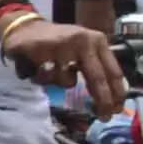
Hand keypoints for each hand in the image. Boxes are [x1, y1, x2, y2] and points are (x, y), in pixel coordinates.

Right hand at [0, 15, 122, 111]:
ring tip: (51, 72)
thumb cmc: (58, 42)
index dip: (117, 93)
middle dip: (102, 100)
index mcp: (96, 41)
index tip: (118, 109)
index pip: (113, 70)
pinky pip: (46, 78)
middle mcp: (82, 41)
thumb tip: (110, 97)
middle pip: (97, 78)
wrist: (24, 26)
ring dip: (59, 83)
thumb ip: (96, 65)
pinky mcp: (40, 51)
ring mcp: (61, 46)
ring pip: (67, 82)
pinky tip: (37, 68)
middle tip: (104, 117)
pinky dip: (41, 78)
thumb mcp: (83, 47)